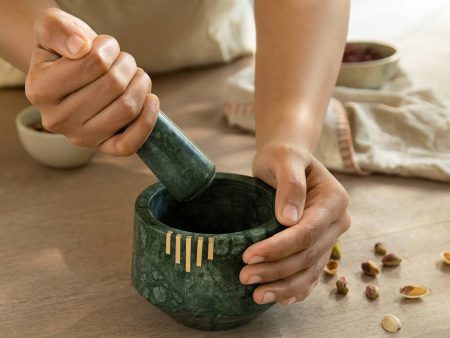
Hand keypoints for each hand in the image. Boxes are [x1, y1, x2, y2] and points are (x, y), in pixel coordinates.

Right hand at [25, 8, 158, 155]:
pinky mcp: (102, 148)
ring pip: (127, 109)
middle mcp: (57, 120)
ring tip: (135, 74)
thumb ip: (59, 30)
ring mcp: (80, 138)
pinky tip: (151, 99)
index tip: (104, 44)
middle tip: (122, 60)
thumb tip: (80, 48)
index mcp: (40, 90)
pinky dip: (147, 120)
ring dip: (141, 84)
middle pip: (114, 85)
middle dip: (126, 64)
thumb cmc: (65, 48)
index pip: (94, 62)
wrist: (70, 74)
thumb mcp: (53, 26)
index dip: (108, 47)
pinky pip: (130, 143)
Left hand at [240, 143, 349, 304]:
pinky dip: (296, 288)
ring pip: (310, 269)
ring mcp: (329, 237)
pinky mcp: (318, 246)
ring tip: (256, 294)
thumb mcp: (283, 159)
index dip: (279, 247)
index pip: (307, 232)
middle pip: (308, 255)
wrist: (286, 160)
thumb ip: (289, 184)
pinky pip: (310, 273)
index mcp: (334, 200)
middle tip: (244, 276)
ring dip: (284, 285)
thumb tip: (288, 219)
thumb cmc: (282, 156)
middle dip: (276, 269)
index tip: (249, 256)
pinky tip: (278, 298)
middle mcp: (337, 222)